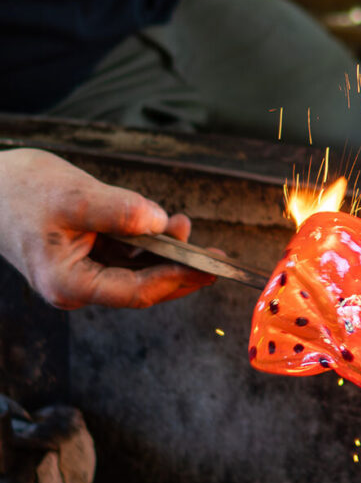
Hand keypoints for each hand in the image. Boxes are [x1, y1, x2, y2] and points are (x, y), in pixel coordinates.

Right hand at [0, 148, 215, 309]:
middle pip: (141, 287)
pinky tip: (165, 224)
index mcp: (70, 283)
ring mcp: (82, 272)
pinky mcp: (86, 255)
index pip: (135, 291)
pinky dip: (148, 242)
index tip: (208, 266)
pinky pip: (126, 255)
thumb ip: (118, 210)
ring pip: (136, 271)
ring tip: (186, 226)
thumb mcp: (73, 195)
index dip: (176, 279)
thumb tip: (158, 221)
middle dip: (180, 271)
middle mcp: (78, 286)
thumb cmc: (21, 190)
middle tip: (218, 257)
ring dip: (166, 253)